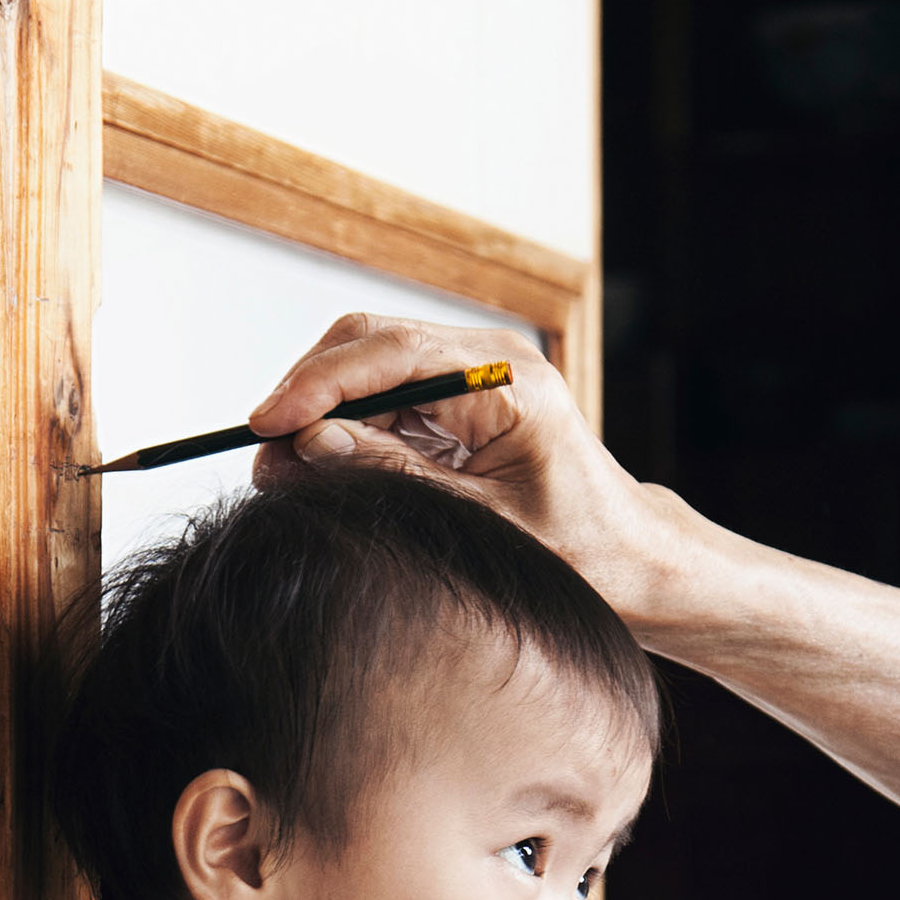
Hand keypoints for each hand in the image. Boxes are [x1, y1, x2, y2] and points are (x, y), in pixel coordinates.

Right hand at [245, 315, 701, 635]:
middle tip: (264, 456)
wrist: (635, 558)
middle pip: (369, 341)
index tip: (264, 425)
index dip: (315, 386)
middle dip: (307, 392)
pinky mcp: (465, 393)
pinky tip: (322, 463)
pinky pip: (387, 389)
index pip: (387, 355)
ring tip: (284, 468)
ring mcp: (478, 369)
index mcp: (507, 381)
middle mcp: (492, 358)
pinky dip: (346, 420)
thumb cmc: (584, 550)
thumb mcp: (480, 522)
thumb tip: (310, 443)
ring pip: (370, 360)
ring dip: (321, 407)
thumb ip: (393, 477)